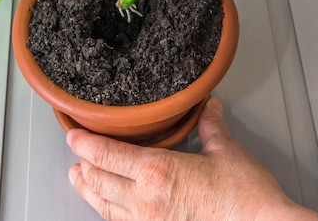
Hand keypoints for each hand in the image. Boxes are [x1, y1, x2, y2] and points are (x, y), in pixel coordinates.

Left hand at [67, 97, 317, 220]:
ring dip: (89, 191)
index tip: (73, 136)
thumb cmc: (244, 198)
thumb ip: (212, 126)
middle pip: (100, 181)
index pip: (107, 154)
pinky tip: (111, 211)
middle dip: (83, 167)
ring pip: (106, 208)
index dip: (85, 144)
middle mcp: (146, 200)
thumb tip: (209, 107)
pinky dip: (110, 215)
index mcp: (157, 171)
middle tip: (74, 156)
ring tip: (80, 182)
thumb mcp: (227, 152)